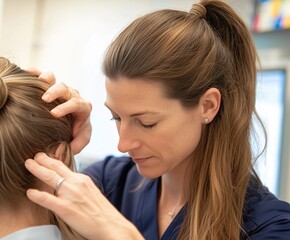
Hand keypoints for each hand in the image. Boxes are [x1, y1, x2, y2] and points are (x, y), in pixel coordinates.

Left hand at [25, 153, 143, 239]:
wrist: (112, 225)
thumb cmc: (103, 212)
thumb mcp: (92, 192)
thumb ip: (79, 186)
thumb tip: (69, 184)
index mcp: (83, 179)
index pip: (64, 166)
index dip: (52, 161)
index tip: (45, 158)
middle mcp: (77, 183)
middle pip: (56, 167)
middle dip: (43, 159)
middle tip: (33, 156)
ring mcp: (71, 195)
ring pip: (50, 178)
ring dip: (37, 170)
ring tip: (28, 164)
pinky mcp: (66, 208)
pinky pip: (48, 199)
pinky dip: (37, 195)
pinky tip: (30, 192)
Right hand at [27, 69, 91, 153]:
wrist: (74, 126)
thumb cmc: (78, 132)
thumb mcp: (81, 140)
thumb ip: (77, 144)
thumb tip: (63, 150)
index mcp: (83, 107)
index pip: (77, 104)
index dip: (66, 107)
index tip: (54, 114)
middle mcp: (73, 96)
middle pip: (66, 89)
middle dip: (55, 92)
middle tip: (45, 99)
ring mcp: (62, 91)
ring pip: (55, 80)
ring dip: (46, 80)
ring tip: (38, 81)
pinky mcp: (51, 87)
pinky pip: (45, 77)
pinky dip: (37, 73)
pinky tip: (28, 72)